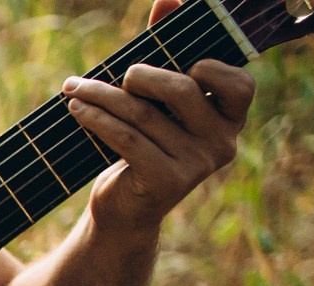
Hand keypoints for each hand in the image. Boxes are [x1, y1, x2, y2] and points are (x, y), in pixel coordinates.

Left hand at [63, 5, 253, 236]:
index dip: (211, 66)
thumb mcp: (158, 100)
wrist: (125, 210)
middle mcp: (222, 143)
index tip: (183, 60)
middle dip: (142, 75)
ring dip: (102, 95)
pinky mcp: (165, 181)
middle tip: (119, 74)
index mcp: (230, 119)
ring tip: (74, 87)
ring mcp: (196, 165)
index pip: (239, 85)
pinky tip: (76, 108)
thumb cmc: (144, 143)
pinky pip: (125, 138)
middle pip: (182, 90)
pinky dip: (96, 119)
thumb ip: (170, 47)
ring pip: (144, 115)